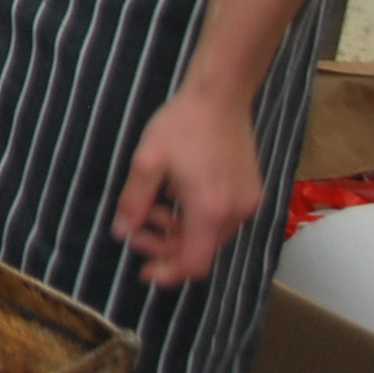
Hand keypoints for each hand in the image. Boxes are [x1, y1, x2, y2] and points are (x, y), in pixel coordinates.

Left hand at [111, 83, 263, 286]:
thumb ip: (133, 202)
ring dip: (180, 231)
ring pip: (211, 237)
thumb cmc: (181, 125)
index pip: (193, 265)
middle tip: (136, 230)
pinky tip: (176, 196)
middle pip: (201, 252)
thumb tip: (122, 233)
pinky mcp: (252, 194)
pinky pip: (222, 220)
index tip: (145, 272)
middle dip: (166, 248)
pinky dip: (197, 219)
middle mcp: (235, 214)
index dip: (168, 274)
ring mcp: (248, 205)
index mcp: (208, 211)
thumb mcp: (146, 162)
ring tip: (153, 206)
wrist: (220, 98)